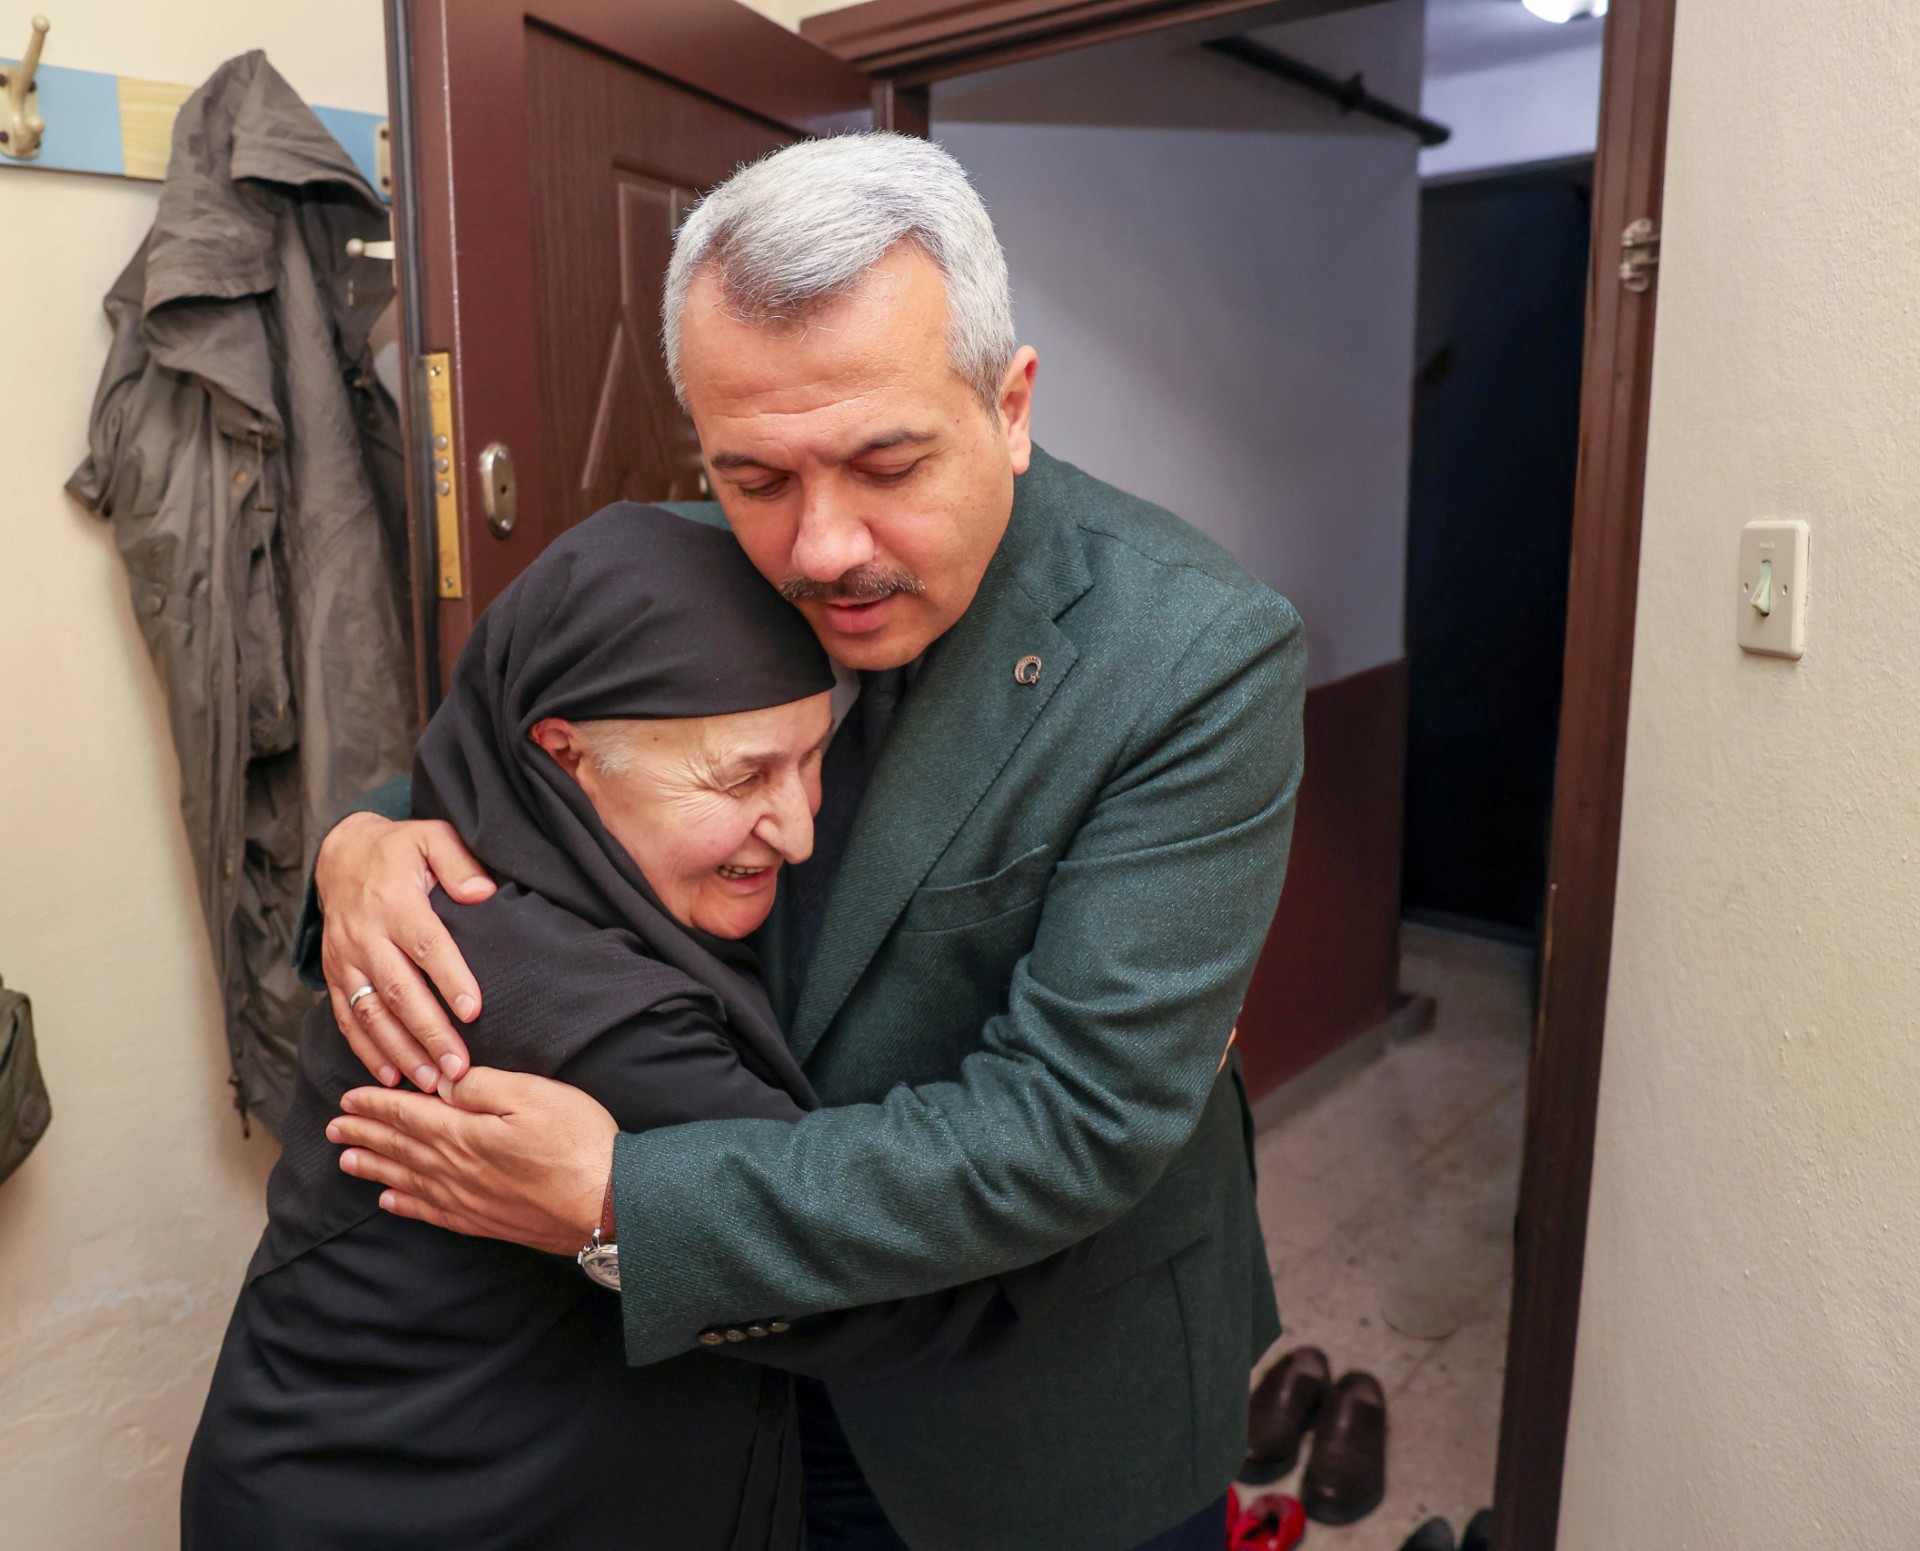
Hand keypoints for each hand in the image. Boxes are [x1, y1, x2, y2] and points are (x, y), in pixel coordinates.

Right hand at [320, 812, 494, 1089]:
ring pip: (371, 1013)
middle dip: (429, 1033)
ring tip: (429, 1082)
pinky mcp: (334, 976)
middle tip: (457, 1068)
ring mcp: (345, 959)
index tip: (474, 1010)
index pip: (426, 945)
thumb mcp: (432, 836)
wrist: (342, 855)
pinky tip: (390, 1076)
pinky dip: (366, 1050)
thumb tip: (483, 892)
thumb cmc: (400, 851)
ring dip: (400, 1051)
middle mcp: (366, 935)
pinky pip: (347, 1019)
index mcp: (395, 901)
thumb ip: (459, 862)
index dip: (450, 978)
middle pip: (400, 990)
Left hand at [329, 1068, 616, 1255]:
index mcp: (463, 1133)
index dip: (375, 1105)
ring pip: (407, 1180)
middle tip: (334, 1129)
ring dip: (375, 1167)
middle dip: (365, 1134)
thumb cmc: (578, 1143)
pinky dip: (404, 1204)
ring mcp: (468, 1200)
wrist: (607, 1204)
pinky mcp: (484, 1221)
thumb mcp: (534, 1094)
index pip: (407, 1114)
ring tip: (347, 1160)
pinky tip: (390, 1201)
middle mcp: (455, 1170)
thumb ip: (482, 1086)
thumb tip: (442, 1081)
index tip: (348, 1099)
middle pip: (400, 1148)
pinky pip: (430, 1212)